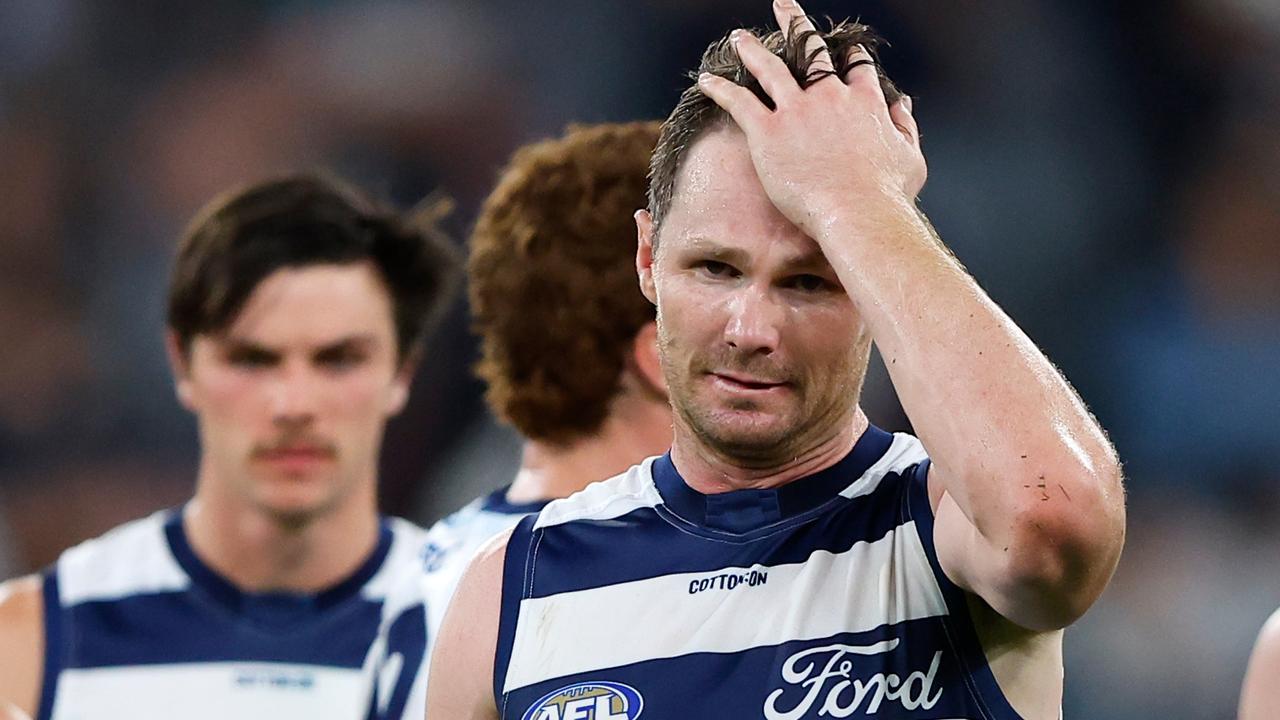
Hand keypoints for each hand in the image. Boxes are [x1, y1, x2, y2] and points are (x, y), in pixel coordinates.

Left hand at [697, 0, 925, 235]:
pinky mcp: (769, 131)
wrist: (858, 213)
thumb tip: (904, 102)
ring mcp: (798, 111)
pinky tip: (706, 81)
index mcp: (865, 102)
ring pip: (771, 68)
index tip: (843, 49)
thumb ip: (906, 125)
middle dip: (797, 25)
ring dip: (753, 50)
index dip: (848, 56)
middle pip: (811, 52)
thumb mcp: (911, 157)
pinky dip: (720, 89)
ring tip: (740, 38)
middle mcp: (830, 97)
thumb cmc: (887, 195)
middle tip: (784, 7)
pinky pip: (739, 102)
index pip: (856, 67)